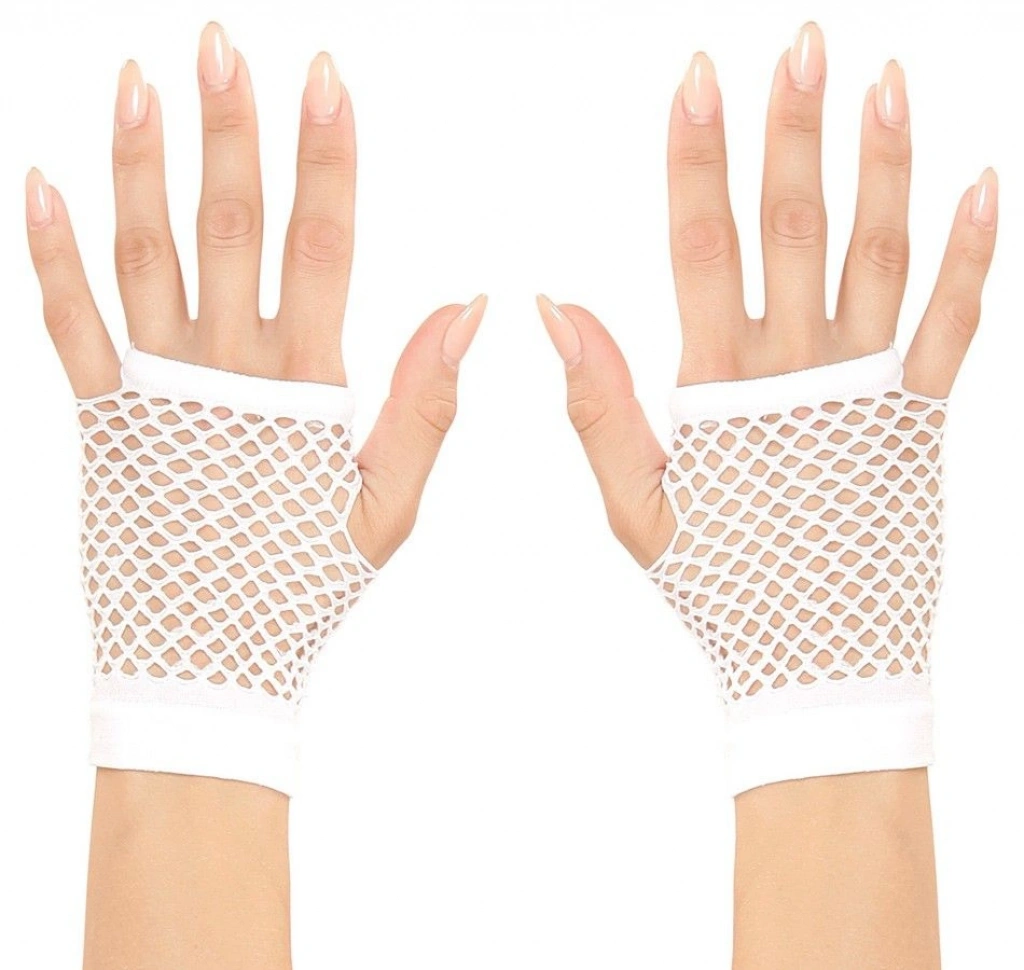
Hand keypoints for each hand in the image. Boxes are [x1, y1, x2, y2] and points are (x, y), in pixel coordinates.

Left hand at [26, 22, 485, 570]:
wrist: (200, 663)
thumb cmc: (298, 586)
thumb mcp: (384, 507)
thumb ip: (424, 405)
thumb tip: (465, 308)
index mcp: (303, 387)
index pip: (322, 246)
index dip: (325, 159)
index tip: (325, 79)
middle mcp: (224, 371)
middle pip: (229, 227)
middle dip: (229, 131)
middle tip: (219, 44)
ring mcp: (153, 388)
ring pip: (143, 255)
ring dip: (138, 164)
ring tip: (136, 81)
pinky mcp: (99, 415)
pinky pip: (66, 321)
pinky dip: (50, 251)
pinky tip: (40, 180)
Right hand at [538, 22, 996, 568]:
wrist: (821, 664)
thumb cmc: (723, 586)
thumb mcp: (638, 507)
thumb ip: (599, 404)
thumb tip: (559, 308)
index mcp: (721, 388)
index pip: (702, 246)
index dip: (697, 158)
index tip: (697, 79)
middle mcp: (800, 370)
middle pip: (795, 226)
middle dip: (794, 130)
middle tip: (802, 44)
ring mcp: (870, 388)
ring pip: (880, 254)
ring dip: (885, 164)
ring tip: (887, 81)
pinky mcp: (922, 415)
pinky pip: (955, 322)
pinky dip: (973, 253)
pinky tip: (982, 182)